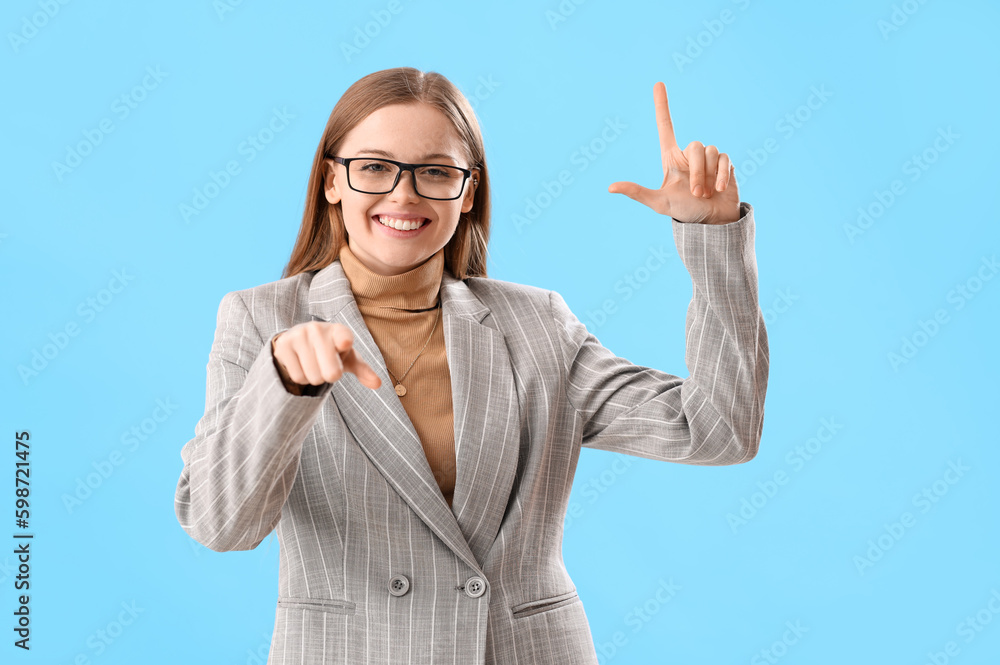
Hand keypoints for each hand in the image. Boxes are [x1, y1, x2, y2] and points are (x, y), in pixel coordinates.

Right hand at [272, 321, 381, 390]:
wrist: (300, 341)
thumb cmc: (331, 351)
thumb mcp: (348, 359)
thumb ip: (363, 370)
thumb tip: (378, 383)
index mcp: (339, 331)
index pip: (343, 337)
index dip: (343, 342)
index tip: (344, 343)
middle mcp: (318, 329)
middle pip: (331, 373)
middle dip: (330, 376)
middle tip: (327, 366)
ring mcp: (299, 335)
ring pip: (313, 377)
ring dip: (315, 378)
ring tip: (314, 364)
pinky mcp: (283, 345)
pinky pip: (298, 377)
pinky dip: (302, 377)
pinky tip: (302, 364)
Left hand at [609, 82, 740, 224]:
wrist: (710, 222)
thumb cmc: (683, 211)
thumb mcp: (659, 202)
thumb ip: (637, 192)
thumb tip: (610, 187)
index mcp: (671, 158)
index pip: (666, 126)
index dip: (662, 105)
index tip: (658, 83)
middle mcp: (689, 154)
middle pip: (695, 145)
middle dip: (697, 172)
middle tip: (696, 193)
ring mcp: (708, 158)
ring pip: (711, 151)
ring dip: (708, 176)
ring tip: (706, 193)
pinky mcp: (725, 163)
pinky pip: (725, 158)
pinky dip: (722, 175)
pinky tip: (720, 189)